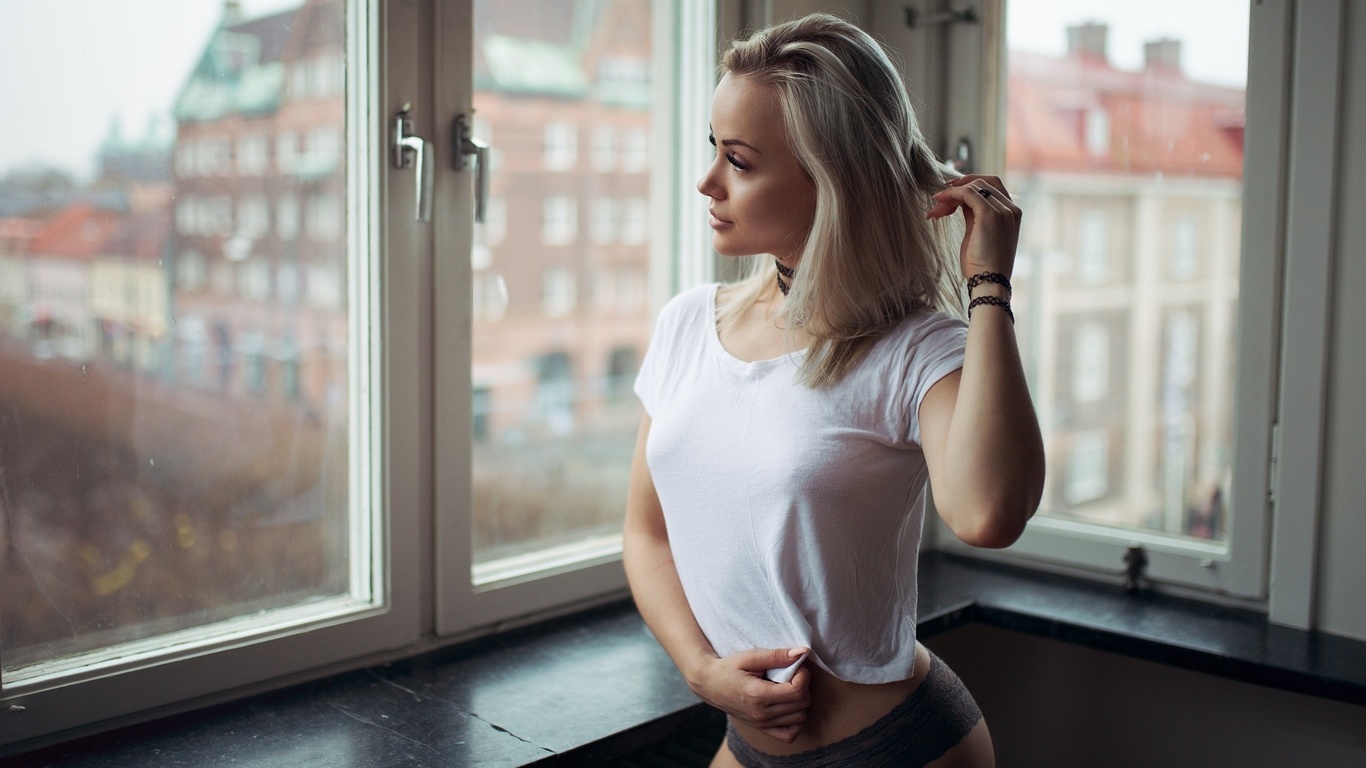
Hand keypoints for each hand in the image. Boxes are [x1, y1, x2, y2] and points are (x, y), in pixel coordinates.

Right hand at [687, 647, 811, 741]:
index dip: (803, 675)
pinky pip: (790, 734)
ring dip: (801, 701)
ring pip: (800, 718)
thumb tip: (802, 653)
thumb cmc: (728, 668)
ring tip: (788, 688)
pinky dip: (796, 721)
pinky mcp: (762, 729)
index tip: (795, 666)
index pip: (797, 691)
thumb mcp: (750, 656)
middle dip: (803, 685)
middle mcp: (761, 714)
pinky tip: (788, 705)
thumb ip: (776, 655)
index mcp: (758, 695)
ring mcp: (762, 724)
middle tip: (791, 674)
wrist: (709, 684)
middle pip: (802, 704)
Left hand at [926, 174, 1021, 279]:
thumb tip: (961, 202)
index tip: (950, 195)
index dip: (969, 186)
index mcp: (1012, 213)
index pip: (991, 187)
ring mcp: (1003, 210)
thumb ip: (974, 215)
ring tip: (936, 209)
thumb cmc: (983, 265)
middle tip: (939, 200)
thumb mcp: (978, 234)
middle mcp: (1011, 209)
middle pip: (983, 182)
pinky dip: (952, 194)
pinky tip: (939, 202)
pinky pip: (968, 193)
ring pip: (974, 186)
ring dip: (951, 194)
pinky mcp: (990, 214)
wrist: (989, 282)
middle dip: (958, 188)